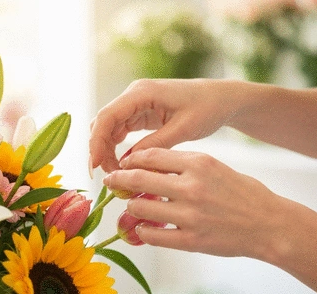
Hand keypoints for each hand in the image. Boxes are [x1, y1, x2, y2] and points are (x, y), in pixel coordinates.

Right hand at [90, 79, 240, 172]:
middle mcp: (134, 95)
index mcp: (142, 93)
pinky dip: (117, 148)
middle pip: (103, 123)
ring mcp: (136, 104)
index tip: (95, 166)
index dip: (96, 142)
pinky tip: (122, 164)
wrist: (221, 99)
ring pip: (109, 128)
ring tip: (115, 174)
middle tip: (106, 176)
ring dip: (106, 150)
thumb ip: (154, 145)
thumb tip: (128, 165)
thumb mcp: (182, 129)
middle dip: (99, 149)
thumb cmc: (207, 108)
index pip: (107, 116)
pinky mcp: (141, 113)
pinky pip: (120, 131)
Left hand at [103, 147, 284, 258]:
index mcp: (198, 164)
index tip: (123, 164)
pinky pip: (152, 236)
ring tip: (130, 206)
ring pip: (140, 208)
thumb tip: (150, 166)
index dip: (131, 160)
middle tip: (110, 181)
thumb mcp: (215, 167)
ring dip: (130, 207)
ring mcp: (190, 216)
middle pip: (139, 180)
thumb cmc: (243, 192)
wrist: (269, 224)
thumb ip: (184, 166)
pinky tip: (141, 229)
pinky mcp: (191, 240)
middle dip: (118, 180)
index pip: (151, 156)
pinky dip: (142, 231)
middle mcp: (191, 188)